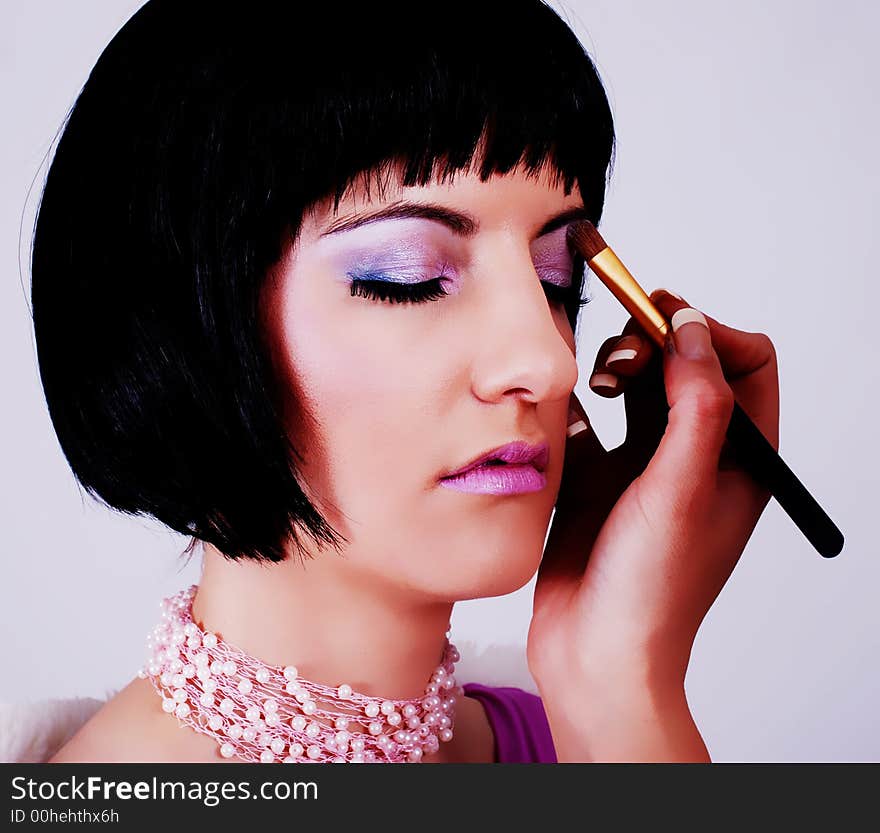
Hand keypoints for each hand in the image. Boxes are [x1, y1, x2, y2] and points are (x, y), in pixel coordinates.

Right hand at [528, 289, 778, 689]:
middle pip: (685, 367)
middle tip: (621, 359)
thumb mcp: (682, 491)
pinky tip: (562, 411)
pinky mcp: (597, 481)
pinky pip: (588, 422)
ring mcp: (644, 468)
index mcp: (739, 459)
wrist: (595, 656)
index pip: (745, 363)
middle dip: (653, 344)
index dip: (707, 331)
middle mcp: (694, 457)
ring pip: (636, 389)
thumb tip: (692, 330)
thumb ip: (695, 405)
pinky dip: (574, 406)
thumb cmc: (651, 593)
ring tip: (594, 381)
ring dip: (614, 369)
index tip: (662, 320)